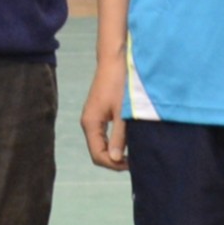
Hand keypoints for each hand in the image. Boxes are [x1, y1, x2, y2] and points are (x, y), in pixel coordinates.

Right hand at [80, 49, 128, 172]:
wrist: (115, 59)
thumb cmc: (120, 83)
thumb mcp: (123, 113)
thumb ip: (119, 137)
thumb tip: (115, 159)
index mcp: (90, 123)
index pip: (98, 155)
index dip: (114, 164)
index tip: (133, 164)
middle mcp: (88, 122)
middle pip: (98, 151)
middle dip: (115, 160)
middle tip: (135, 160)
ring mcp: (92, 117)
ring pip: (101, 143)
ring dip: (116, 150)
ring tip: (134, 151)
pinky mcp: (99, 112)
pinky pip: (104, 134)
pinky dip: (115, 140)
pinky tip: (129, 139)